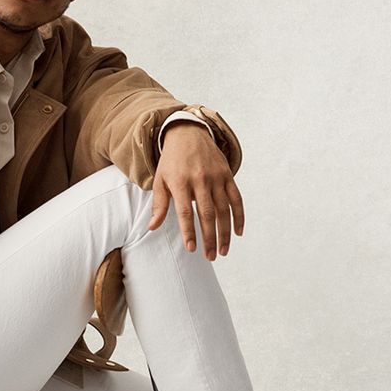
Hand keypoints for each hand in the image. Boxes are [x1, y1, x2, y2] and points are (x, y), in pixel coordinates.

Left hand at [147, 121, 244, 259]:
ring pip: (224, 210)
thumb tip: (151, 227)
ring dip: (225, 233)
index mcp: (180, 182)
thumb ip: (159, 204)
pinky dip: (239, 216)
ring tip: (223, 251)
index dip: (189, 232)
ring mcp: (216, 177)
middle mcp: (200, 180)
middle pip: (207, 214)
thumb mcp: (160, 179)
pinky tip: (238, 233)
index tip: (191, 249)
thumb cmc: (171, 161)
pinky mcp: (227, 175)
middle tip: (210, 257)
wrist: (189, 133)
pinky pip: (236, 199)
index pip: (185, 212)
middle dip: (210, 238)